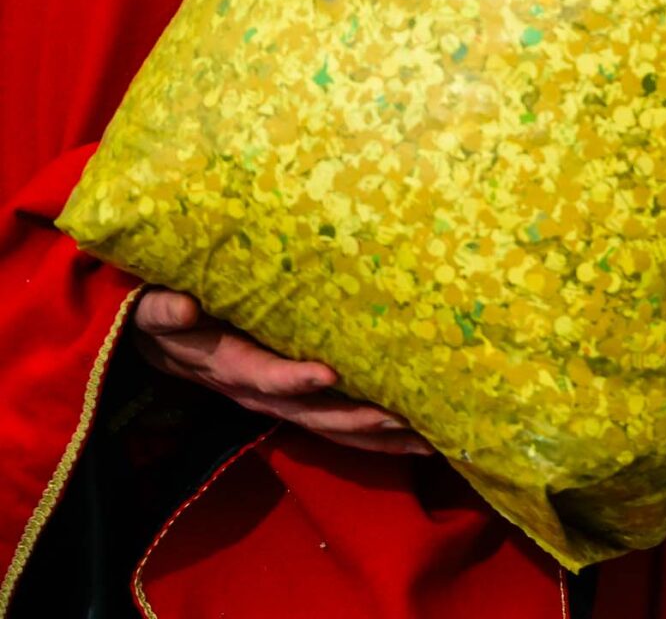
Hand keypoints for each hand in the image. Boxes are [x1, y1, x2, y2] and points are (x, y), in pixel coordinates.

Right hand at [129, 291, 426, 455]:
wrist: (162, 340)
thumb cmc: (166, 316)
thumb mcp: (154, 311)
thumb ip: (163, 310)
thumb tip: (183, 308)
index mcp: (227, 366)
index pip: (262, 376)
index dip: (291, 379)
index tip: (327, 374)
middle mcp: (257, 392)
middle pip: (310, 414)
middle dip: (356, 420)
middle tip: (405, 419)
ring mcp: (278, 401)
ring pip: (330, 427)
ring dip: (377, 437)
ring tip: (429, 440)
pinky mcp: (294, 400)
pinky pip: (336, 423)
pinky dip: (375, 436)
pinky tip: (419, 438)